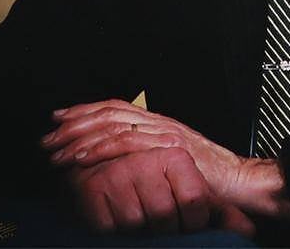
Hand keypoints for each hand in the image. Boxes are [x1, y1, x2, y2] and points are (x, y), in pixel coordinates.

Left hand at [41, 98, 289, 219]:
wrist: (240, 183)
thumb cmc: (208, 179)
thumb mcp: (173, 163)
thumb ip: (150, 157)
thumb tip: (119, 165)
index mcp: (159, 123)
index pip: (116, 107)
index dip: (86, 110)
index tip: (60, 117)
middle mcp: (159, 122)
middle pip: (110, 113)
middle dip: (75, 123)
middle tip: (49, 135)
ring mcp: (164, 133)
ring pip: (113, 126)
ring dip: (80, 137)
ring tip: (57, 150)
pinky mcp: (168, 148)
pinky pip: (128, 145)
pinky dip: (101, 149)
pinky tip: (82, 157)